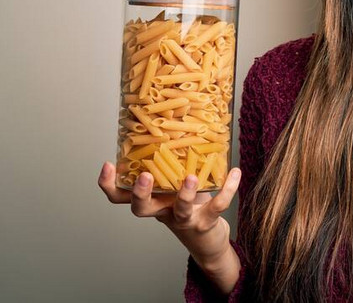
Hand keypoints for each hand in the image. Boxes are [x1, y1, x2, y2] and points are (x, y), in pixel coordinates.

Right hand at [97, 161, 241, 269]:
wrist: (207, 240)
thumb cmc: (188, 205)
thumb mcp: (174, 184)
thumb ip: (171, 163)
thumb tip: (177, 123)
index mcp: (152, 199)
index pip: (120, 197)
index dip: (109, 185)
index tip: (107, 165)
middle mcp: (163, 211)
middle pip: (141, 209)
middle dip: (140, 193)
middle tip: (145, 176)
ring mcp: (184, 218)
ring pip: (180, 210)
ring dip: (185, 194)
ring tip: (191, 177)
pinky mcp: (206, 222)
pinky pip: (217, 205)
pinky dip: (227, 189)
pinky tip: (235, 172)